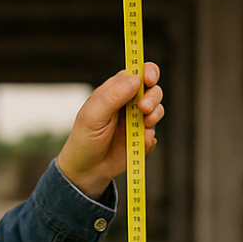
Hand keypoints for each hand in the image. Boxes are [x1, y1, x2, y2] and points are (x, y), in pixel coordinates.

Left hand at [56, 62, 163, 200]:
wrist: (86, 170)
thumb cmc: (85, 138)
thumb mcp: (93, 115)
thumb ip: (112, 96)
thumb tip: (135, 79)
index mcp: (115, 91)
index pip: (137, 73)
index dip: (147, 72)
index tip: (149, 79)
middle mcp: (128, 103)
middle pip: (152, 89)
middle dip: (153, 96)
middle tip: (144, 108)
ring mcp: (137, 121)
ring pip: (158, 109)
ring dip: (155, 115)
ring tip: (143, 125)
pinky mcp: (142, 139)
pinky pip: (154, 134)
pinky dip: (148, 138)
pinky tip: (135, 144)